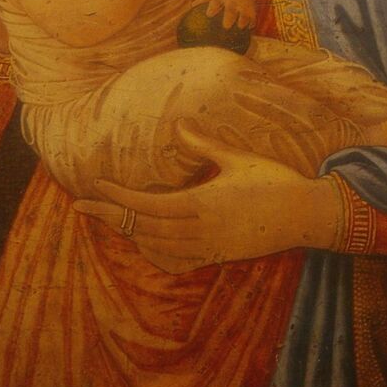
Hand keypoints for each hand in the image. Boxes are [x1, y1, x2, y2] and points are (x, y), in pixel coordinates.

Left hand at [72, 125, 337, 273]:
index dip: (116, 196)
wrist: (304, 214)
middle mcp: (198, 230)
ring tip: (108, 217)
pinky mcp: (217, 256)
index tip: (93, 185)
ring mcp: (207, 247)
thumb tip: (179, 124)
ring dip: (128, 233)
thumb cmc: (273, 180)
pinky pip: (176, 262)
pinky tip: (146, 243)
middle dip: (109, 215)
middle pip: (141, 228)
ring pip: (154, 247)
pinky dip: (155, 254)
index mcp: (201, 203)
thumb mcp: (238, 158)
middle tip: (82, 204)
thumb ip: (204, 144)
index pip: (146, 205)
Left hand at [192, 0, 255, 29]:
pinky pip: (253, 18)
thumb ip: (199, 2)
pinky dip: (252, 23)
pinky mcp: (252, 10)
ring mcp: (243, 5)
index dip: (213, 7)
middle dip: (229, 17)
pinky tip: (250, 30)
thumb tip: (186, 12)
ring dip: (243, 20)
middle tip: (226, 26)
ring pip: (244, 13)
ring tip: (241, 27)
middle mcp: (232, 1)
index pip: (216, 2)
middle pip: (231, 9)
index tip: (209, 14)